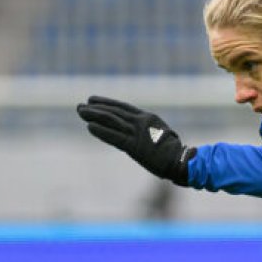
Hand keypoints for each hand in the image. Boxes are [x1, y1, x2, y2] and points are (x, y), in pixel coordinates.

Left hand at [76, 96, 194, 185]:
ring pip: (111, 121)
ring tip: (80, 112)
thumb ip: (148, 131)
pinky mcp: (134, 146)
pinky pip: (114, 137)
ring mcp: (137, 133)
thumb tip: (140, 134)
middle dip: (96, 108)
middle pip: (114, 112)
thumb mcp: (161, 135)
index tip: (93, 100)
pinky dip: (101, 131)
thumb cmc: (174, 152)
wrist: (181, 161)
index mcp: (147, 118)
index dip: (107, 103)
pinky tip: (90, 127)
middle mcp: (140, 122)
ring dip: (94, 116)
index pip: (122, 107)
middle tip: (80, 106)